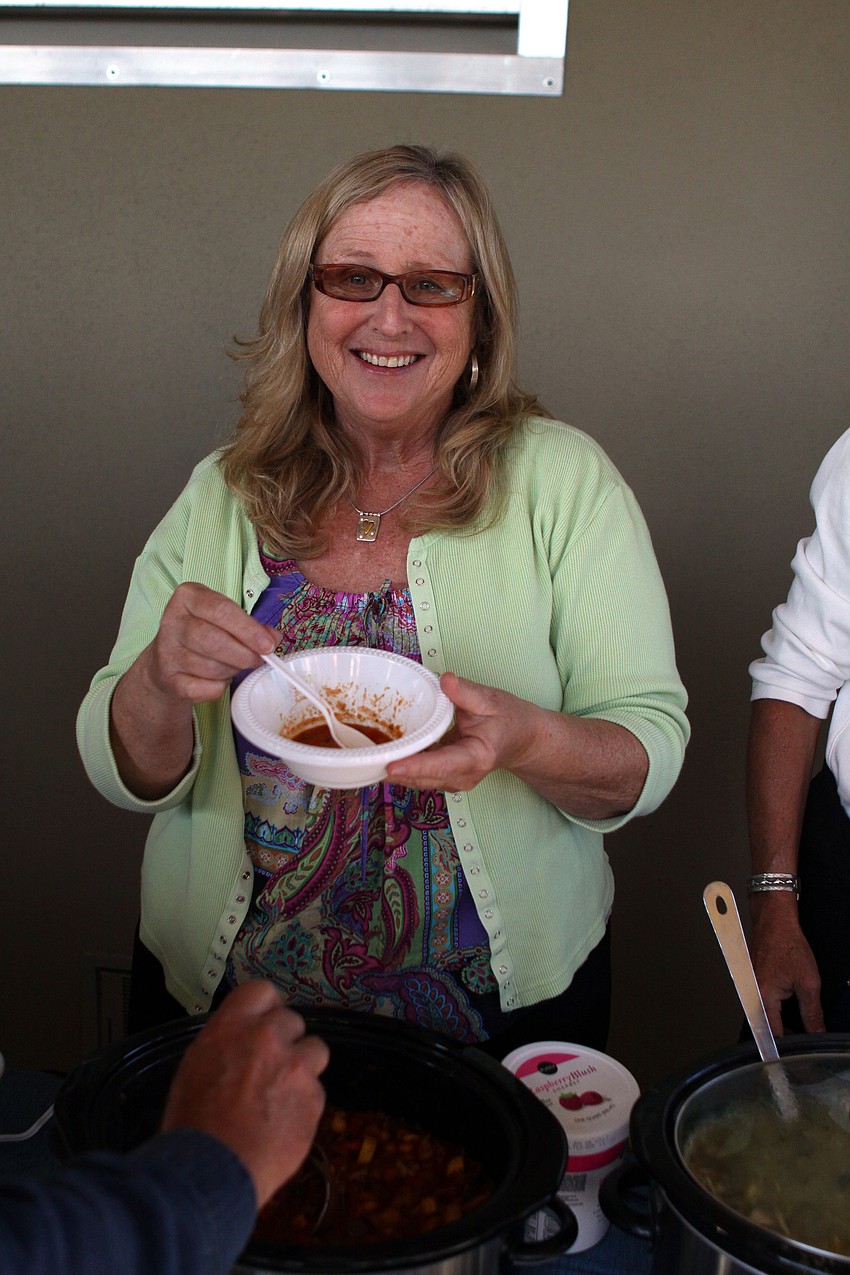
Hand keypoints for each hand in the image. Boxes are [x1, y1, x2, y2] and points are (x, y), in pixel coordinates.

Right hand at [140, 582, 276, 706]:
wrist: (168, 659)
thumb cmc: (204, 632)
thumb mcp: (225, 618)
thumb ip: (251, 626)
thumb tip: (272, 639)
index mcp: (188, 597)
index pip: (221, 611)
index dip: (249, 630)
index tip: (268, 645)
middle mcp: (172, 621)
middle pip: (214, 641)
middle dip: (244, 654)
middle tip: (258, 660)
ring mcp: (166, 650)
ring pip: (211, 667)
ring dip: (232, 670)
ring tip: (235, 665)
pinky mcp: (167, 678)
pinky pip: (202, 689)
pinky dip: (218, 688)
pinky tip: (219, 679)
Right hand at [160, 981, 329, 1207]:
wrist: (211, 1172)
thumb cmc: (192, 1123)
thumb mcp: (196, 1067)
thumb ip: (226, 1044)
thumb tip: (242, 1041)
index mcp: (232, 1027)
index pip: (262, 991)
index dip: (266, 1008)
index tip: (265, 1023)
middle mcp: (268, 1038)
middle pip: (292, 1021)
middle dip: (284, 1041)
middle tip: (271, 1068)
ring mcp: (296, 1067)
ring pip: (315, 1050)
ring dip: (302, 1068)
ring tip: (283, 1096)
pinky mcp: (314, 1099)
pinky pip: (316, 1091)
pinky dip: (304, 1105)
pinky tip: (283, 1125)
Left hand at [385, 672, 646, 816]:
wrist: (523, 739)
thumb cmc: (510, 718)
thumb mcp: (493, 699)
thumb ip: (468, 692)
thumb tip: (446, 680)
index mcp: (477, 757)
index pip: (442, 764)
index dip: (415, 766)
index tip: (390, 766)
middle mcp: (464, 777)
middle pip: (423, 777)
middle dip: (394, 769)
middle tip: (363, 756)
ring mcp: (454, 781)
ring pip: (417, 780)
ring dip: (394, 769)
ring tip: (366, 755)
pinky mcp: (445, 778)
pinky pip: (419, 775)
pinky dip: (401, 766)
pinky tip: (381, 752)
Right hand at [750, 893, 824, 1033]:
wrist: (774, 919)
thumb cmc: (788, 943)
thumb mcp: (808, 981)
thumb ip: (812, 1012)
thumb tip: (817, 1032)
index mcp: (763, 997)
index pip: (774, 1034)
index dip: (787, 1046)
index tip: (797, 1056)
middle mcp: (751, 994)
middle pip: (767, 1026)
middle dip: (785, 1033)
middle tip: (804, 1036)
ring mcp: (749, 986)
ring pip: (765, 1014)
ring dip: (780, 1019)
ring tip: (797, 1021)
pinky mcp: (751, 980)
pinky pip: (762, 1001)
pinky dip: (775, 1006)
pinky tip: (788, 1002)